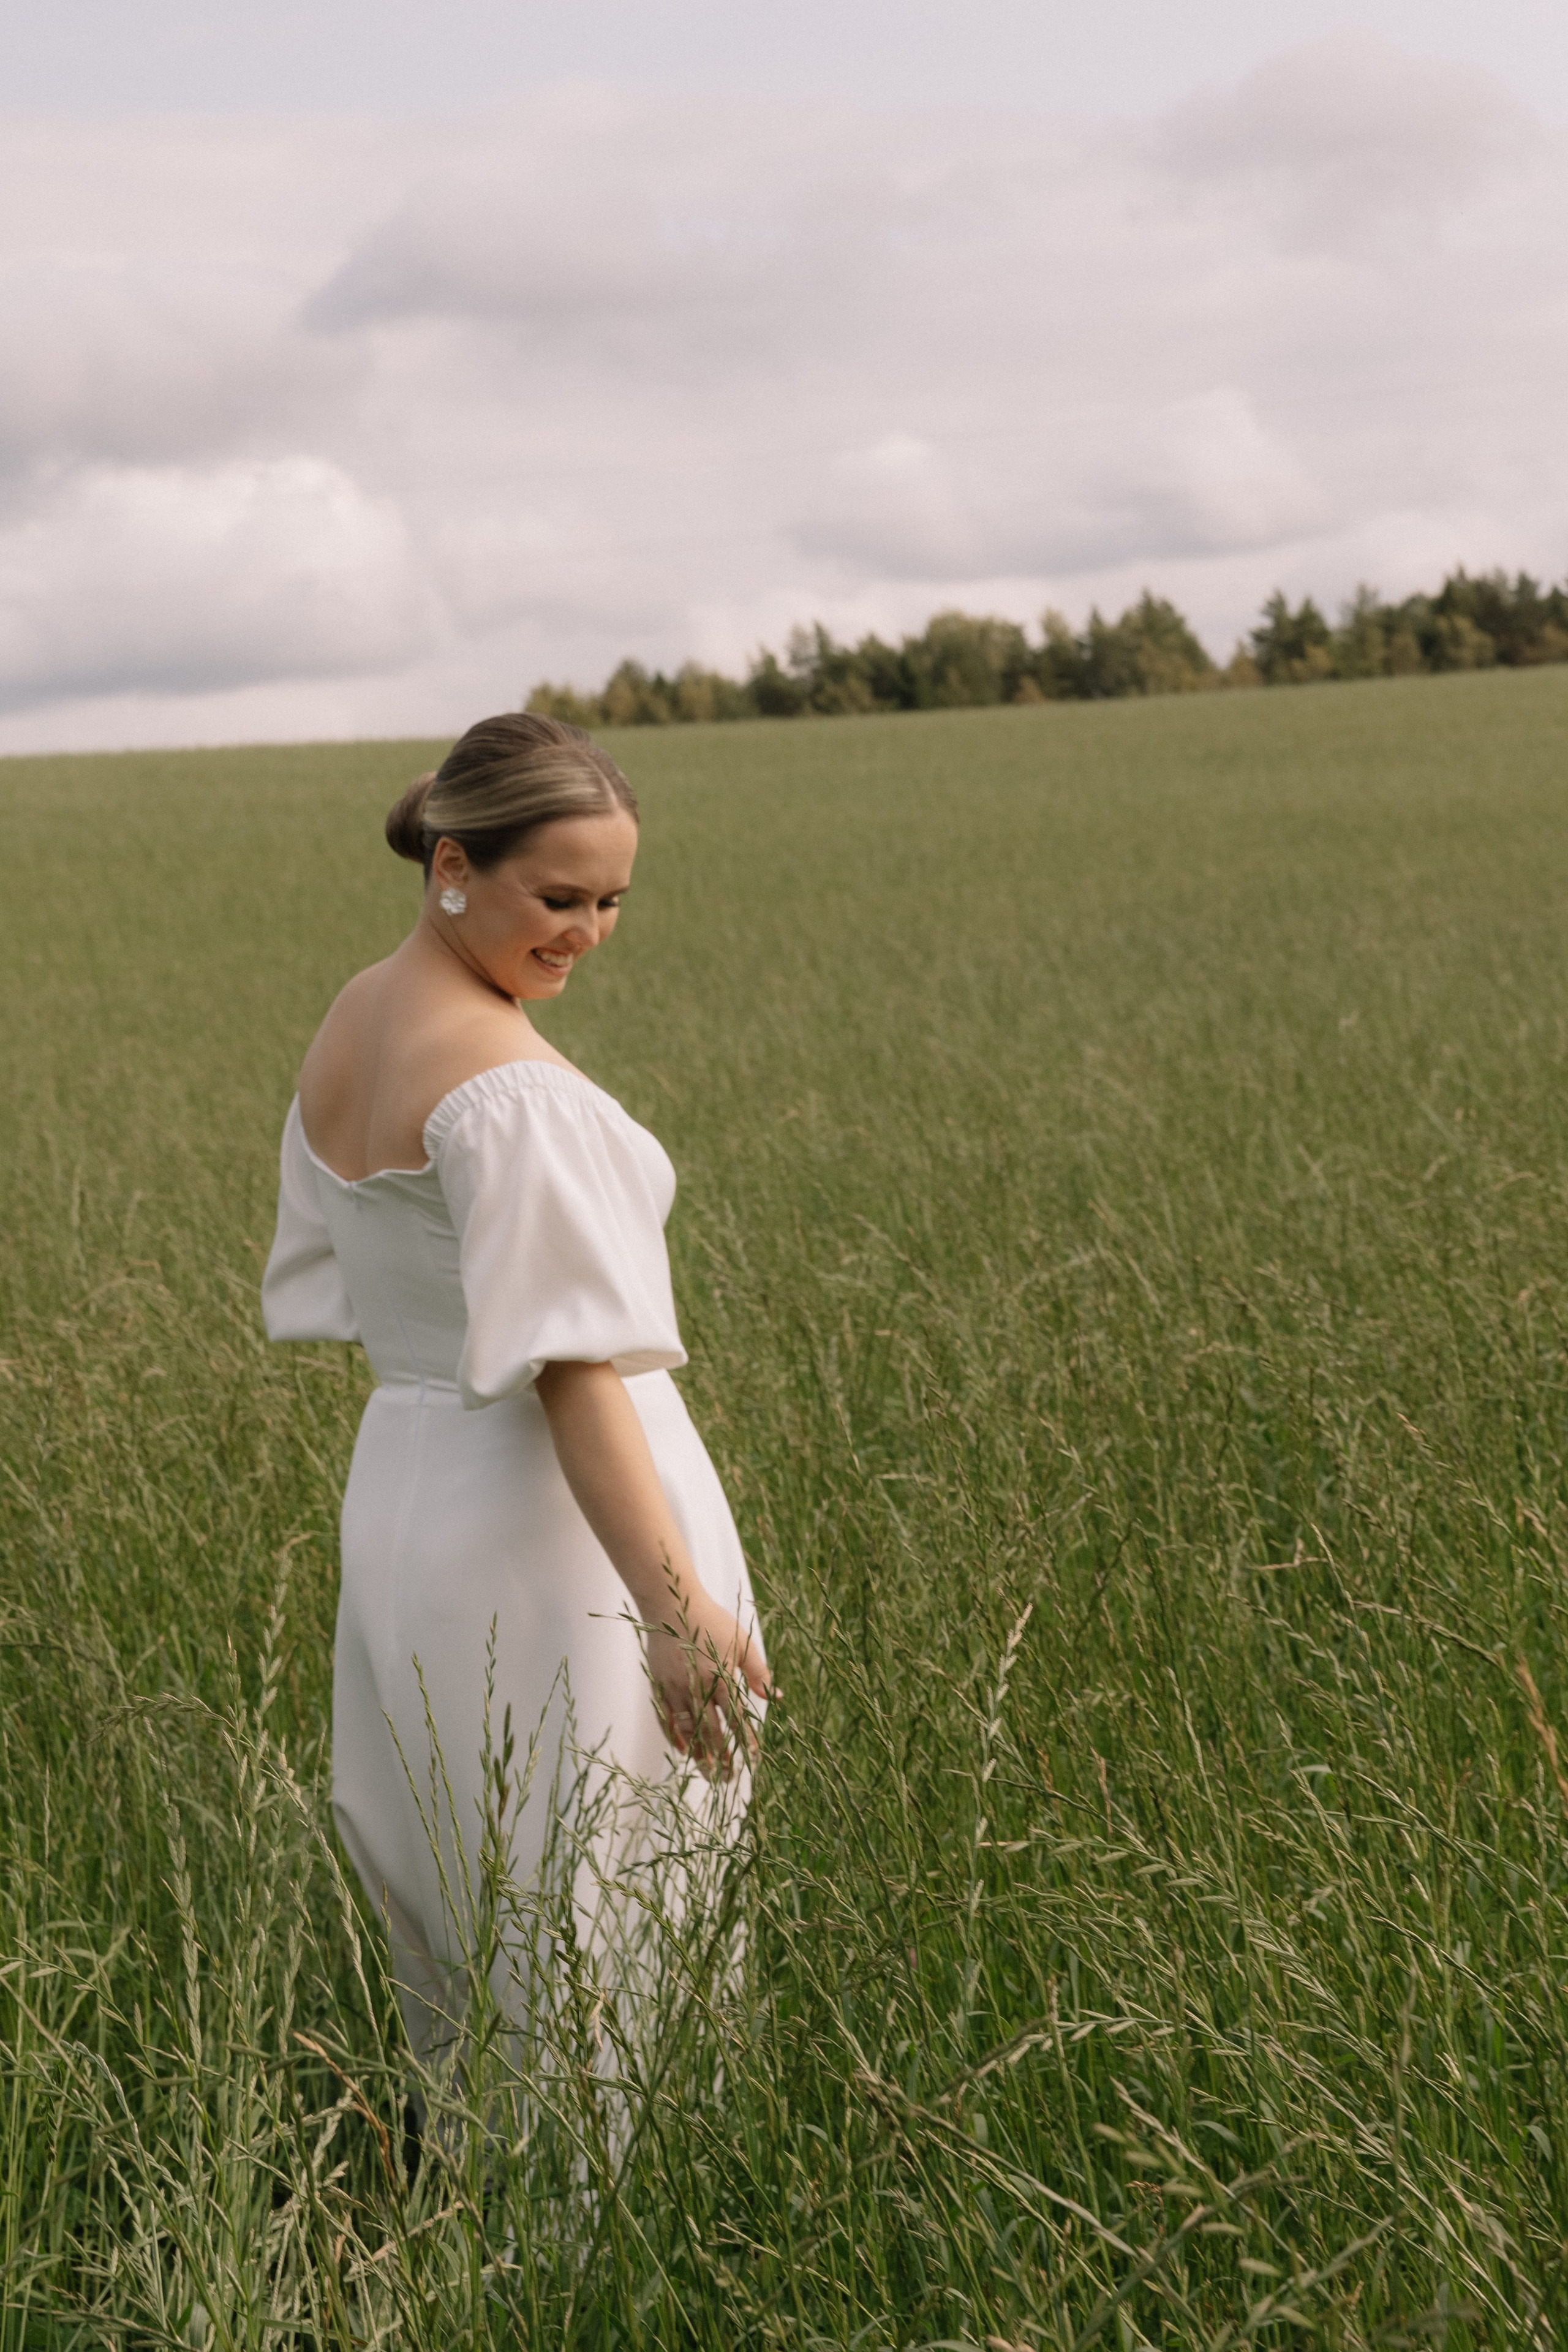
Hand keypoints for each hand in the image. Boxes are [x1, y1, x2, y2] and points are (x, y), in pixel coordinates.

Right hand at [643, 1581, 769, 1780]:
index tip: (754, 1761)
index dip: (745, 1741)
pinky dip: (673, 1736)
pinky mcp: (659, 1684)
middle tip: (727, 1779)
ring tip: (707, 1772)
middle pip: (709, 1730)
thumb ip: (758, 1671)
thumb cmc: (712, 1621)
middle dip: (720, 1757)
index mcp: (720, 1676)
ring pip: (686, 1729)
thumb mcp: (742, 1641)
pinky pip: (665, 1718)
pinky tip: (682, 1751)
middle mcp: (696, 1686)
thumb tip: (774, 1697)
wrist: (671, 1604)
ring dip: (697, 1753)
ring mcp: (674, 1687)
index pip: (736, 1717)